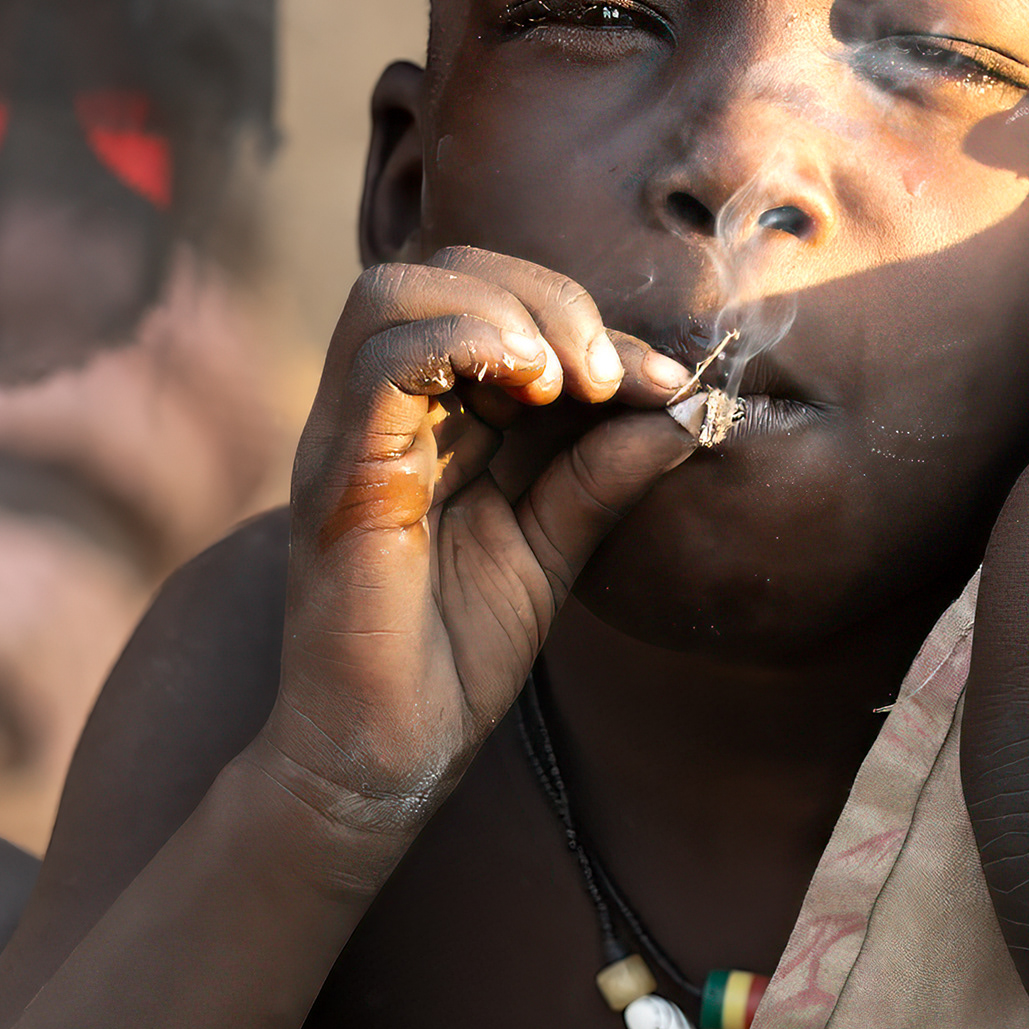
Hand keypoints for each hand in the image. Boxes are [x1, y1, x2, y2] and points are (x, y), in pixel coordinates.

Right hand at [257, 248, 697, 841]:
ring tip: (569, 380)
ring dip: (506, 311)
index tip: (665, 380)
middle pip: (445, 269)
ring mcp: (350, 434)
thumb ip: (604, 473)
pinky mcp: (340, 474)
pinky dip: (465, 343)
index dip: (585, 319)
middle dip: (549, 296)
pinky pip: (383, 361)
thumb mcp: (554, 548)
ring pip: (399, 290)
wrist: (386, 758)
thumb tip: (689, 408)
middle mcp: (380, 410)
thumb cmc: (455, 657)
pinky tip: (532, 390)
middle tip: (613, 372)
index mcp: (431, 416)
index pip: (492, 301)